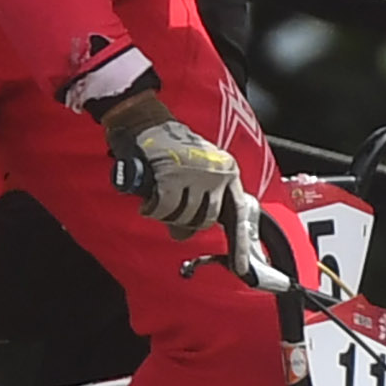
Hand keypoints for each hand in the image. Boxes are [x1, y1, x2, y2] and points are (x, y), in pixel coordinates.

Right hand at [95, 91, 240, 237]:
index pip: (239, 213)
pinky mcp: (173, 177)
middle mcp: (218, 173)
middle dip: (185, 221)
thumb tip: (185, 232)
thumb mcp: (194, 169)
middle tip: (170, 213)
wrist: (144, 119)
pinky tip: (148, 201)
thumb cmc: (167, 144)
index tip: (240, 266)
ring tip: (158, 199)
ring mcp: (196, 175)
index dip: (240, 244)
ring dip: (167, 215)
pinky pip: (164, 209)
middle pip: (206, 220)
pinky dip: (153, 210)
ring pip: (184, 217)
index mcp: (228, 171)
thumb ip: (199, 198)